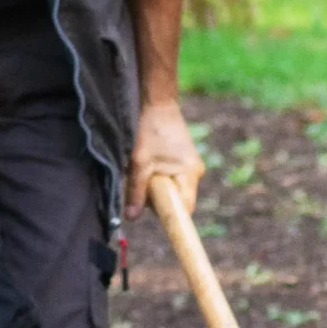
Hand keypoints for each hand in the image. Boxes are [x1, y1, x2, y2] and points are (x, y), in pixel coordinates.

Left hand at [125, 97, 203, 220]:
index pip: (185, 208)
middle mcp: (195, 172)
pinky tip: (148, 165)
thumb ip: (136, 191)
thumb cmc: (150, 130)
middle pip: (177, 200)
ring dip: (155, 187)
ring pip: (172, 190)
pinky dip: (157, 178)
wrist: (158, 104)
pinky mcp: (183, 161)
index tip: (159, 224)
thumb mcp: (139, 162)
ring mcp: (190, 167)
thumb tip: (131, 217)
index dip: (172, 217)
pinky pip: (171, 179)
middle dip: (157, 199)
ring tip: (143, 170)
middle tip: (140, 187)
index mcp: (190, 174)